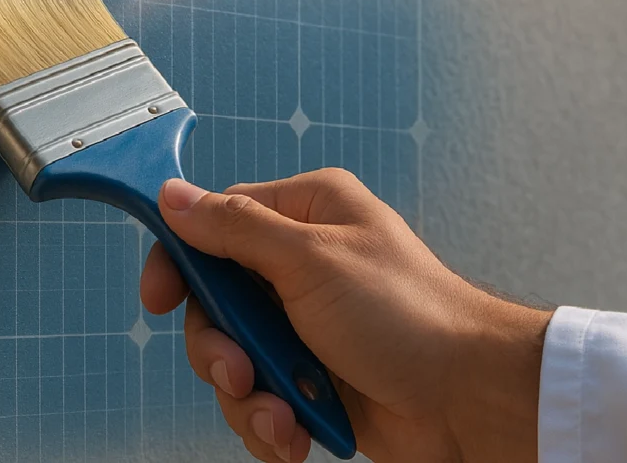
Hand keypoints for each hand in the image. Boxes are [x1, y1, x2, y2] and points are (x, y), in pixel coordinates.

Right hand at [140, 169, 552, 462]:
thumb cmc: (407, 315)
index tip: (157, 298)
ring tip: (283, 414)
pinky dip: (272, 421)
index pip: (214, 224)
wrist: (469, 400)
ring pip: (232, 359)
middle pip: (215, 303)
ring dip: (249, 396)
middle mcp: (302, 266)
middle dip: (220, 348)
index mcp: (305, 215)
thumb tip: (173, 195)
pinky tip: (297, 431)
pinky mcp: (313, 379)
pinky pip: (261, 399)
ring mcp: (306, 326)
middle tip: (242, 371)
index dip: (179, 261)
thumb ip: (235, 229)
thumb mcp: (311, 260)